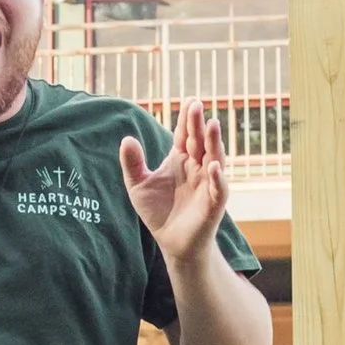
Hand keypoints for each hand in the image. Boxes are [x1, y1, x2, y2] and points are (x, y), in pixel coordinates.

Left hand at [120, 98, 230, 265]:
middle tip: (196, 105)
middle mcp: (198, 167)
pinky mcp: (214, 203)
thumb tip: (126, 139)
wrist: (172, 243)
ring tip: (212, 125)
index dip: (186, 120)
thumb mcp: (138, 186)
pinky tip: (215, 166)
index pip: (185, 135)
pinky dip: (218, 177)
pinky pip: (218, 188)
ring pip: (214, 158)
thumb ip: (132, 164)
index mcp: (181, 159)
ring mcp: (208, 183)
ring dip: (214, 142)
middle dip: (198, 124)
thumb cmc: (158, 212)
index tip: (189, 102)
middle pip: (199, 141)